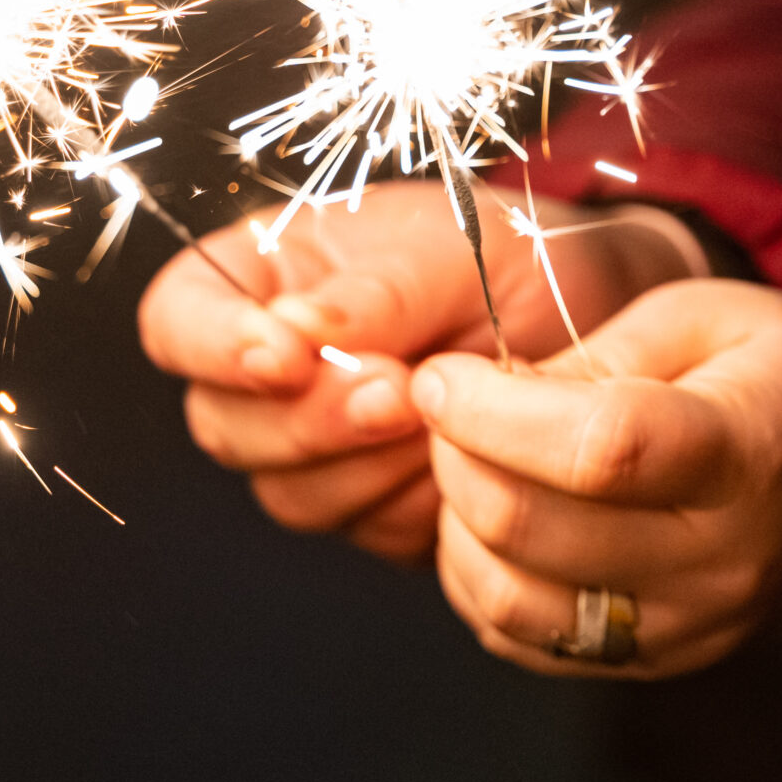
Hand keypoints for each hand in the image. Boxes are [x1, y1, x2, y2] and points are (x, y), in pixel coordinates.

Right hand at [137, 182, 699, 563]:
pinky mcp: (373, 506)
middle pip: (222, 424)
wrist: (603, 322)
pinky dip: (415, 503)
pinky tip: (462, 458)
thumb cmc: (516, 256)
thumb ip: (376, 293)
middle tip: (397, 393)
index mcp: (265, 278)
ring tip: (441, 418)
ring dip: (364, 467)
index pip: (179, 319)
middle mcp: (273, 366)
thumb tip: (297, 332)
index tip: (285, 355)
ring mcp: (318, 445)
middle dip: (307, 421)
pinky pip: (365, 533)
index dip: (213, 348)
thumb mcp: (452, 248)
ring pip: (287, 493)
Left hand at [415, 277, 781, 678]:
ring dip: (454, 522)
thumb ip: (594, 350)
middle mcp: (719, 559)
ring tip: (470, 462)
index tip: (442, 376)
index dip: (493, 413)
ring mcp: (687, 626)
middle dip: (454, 455)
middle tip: (451, 406)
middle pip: (532, 528)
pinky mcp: (653, 661)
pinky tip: (490, 521)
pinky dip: (476, 578)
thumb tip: (484, 393)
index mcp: (744, 453)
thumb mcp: (703, 314)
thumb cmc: (774, 375)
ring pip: (509, 599)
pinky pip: (520, 640)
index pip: (599, 450)